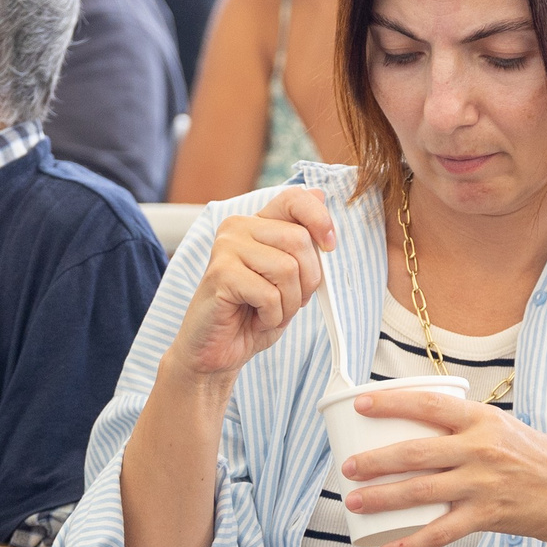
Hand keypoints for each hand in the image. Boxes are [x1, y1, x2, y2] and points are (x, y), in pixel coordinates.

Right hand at [165, 188, 335, 382]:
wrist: (216, 351)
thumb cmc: (252, 314)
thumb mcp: (290, 278)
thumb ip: (303, 242)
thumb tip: (320, 195)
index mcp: (256, 223)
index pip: (294, 198)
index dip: (320, 219)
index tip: (329, 246)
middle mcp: (237, 228)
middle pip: (299, 240)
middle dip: (307, 281)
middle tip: (289, 300)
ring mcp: (226, 248)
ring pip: (288, 269)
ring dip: (289, 303)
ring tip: (270, 311)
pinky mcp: (220, 274)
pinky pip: (269, 294)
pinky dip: (272, 316)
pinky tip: (255, 318)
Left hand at [338, 387, 546, 546]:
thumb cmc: (528, 455)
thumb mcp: (500, 427)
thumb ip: (461, 424)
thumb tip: (409, 419)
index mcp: (481, 419)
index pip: (429, 405)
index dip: (392, 403)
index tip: (359, 404)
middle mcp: (481, 448)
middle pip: (417, 452)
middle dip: (376, 460)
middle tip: (347, 467)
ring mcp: (483, 484)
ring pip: (422, 492)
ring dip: (383, 498)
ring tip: (353, 502)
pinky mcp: (487, 516)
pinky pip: (441, 533)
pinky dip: (410, 544)